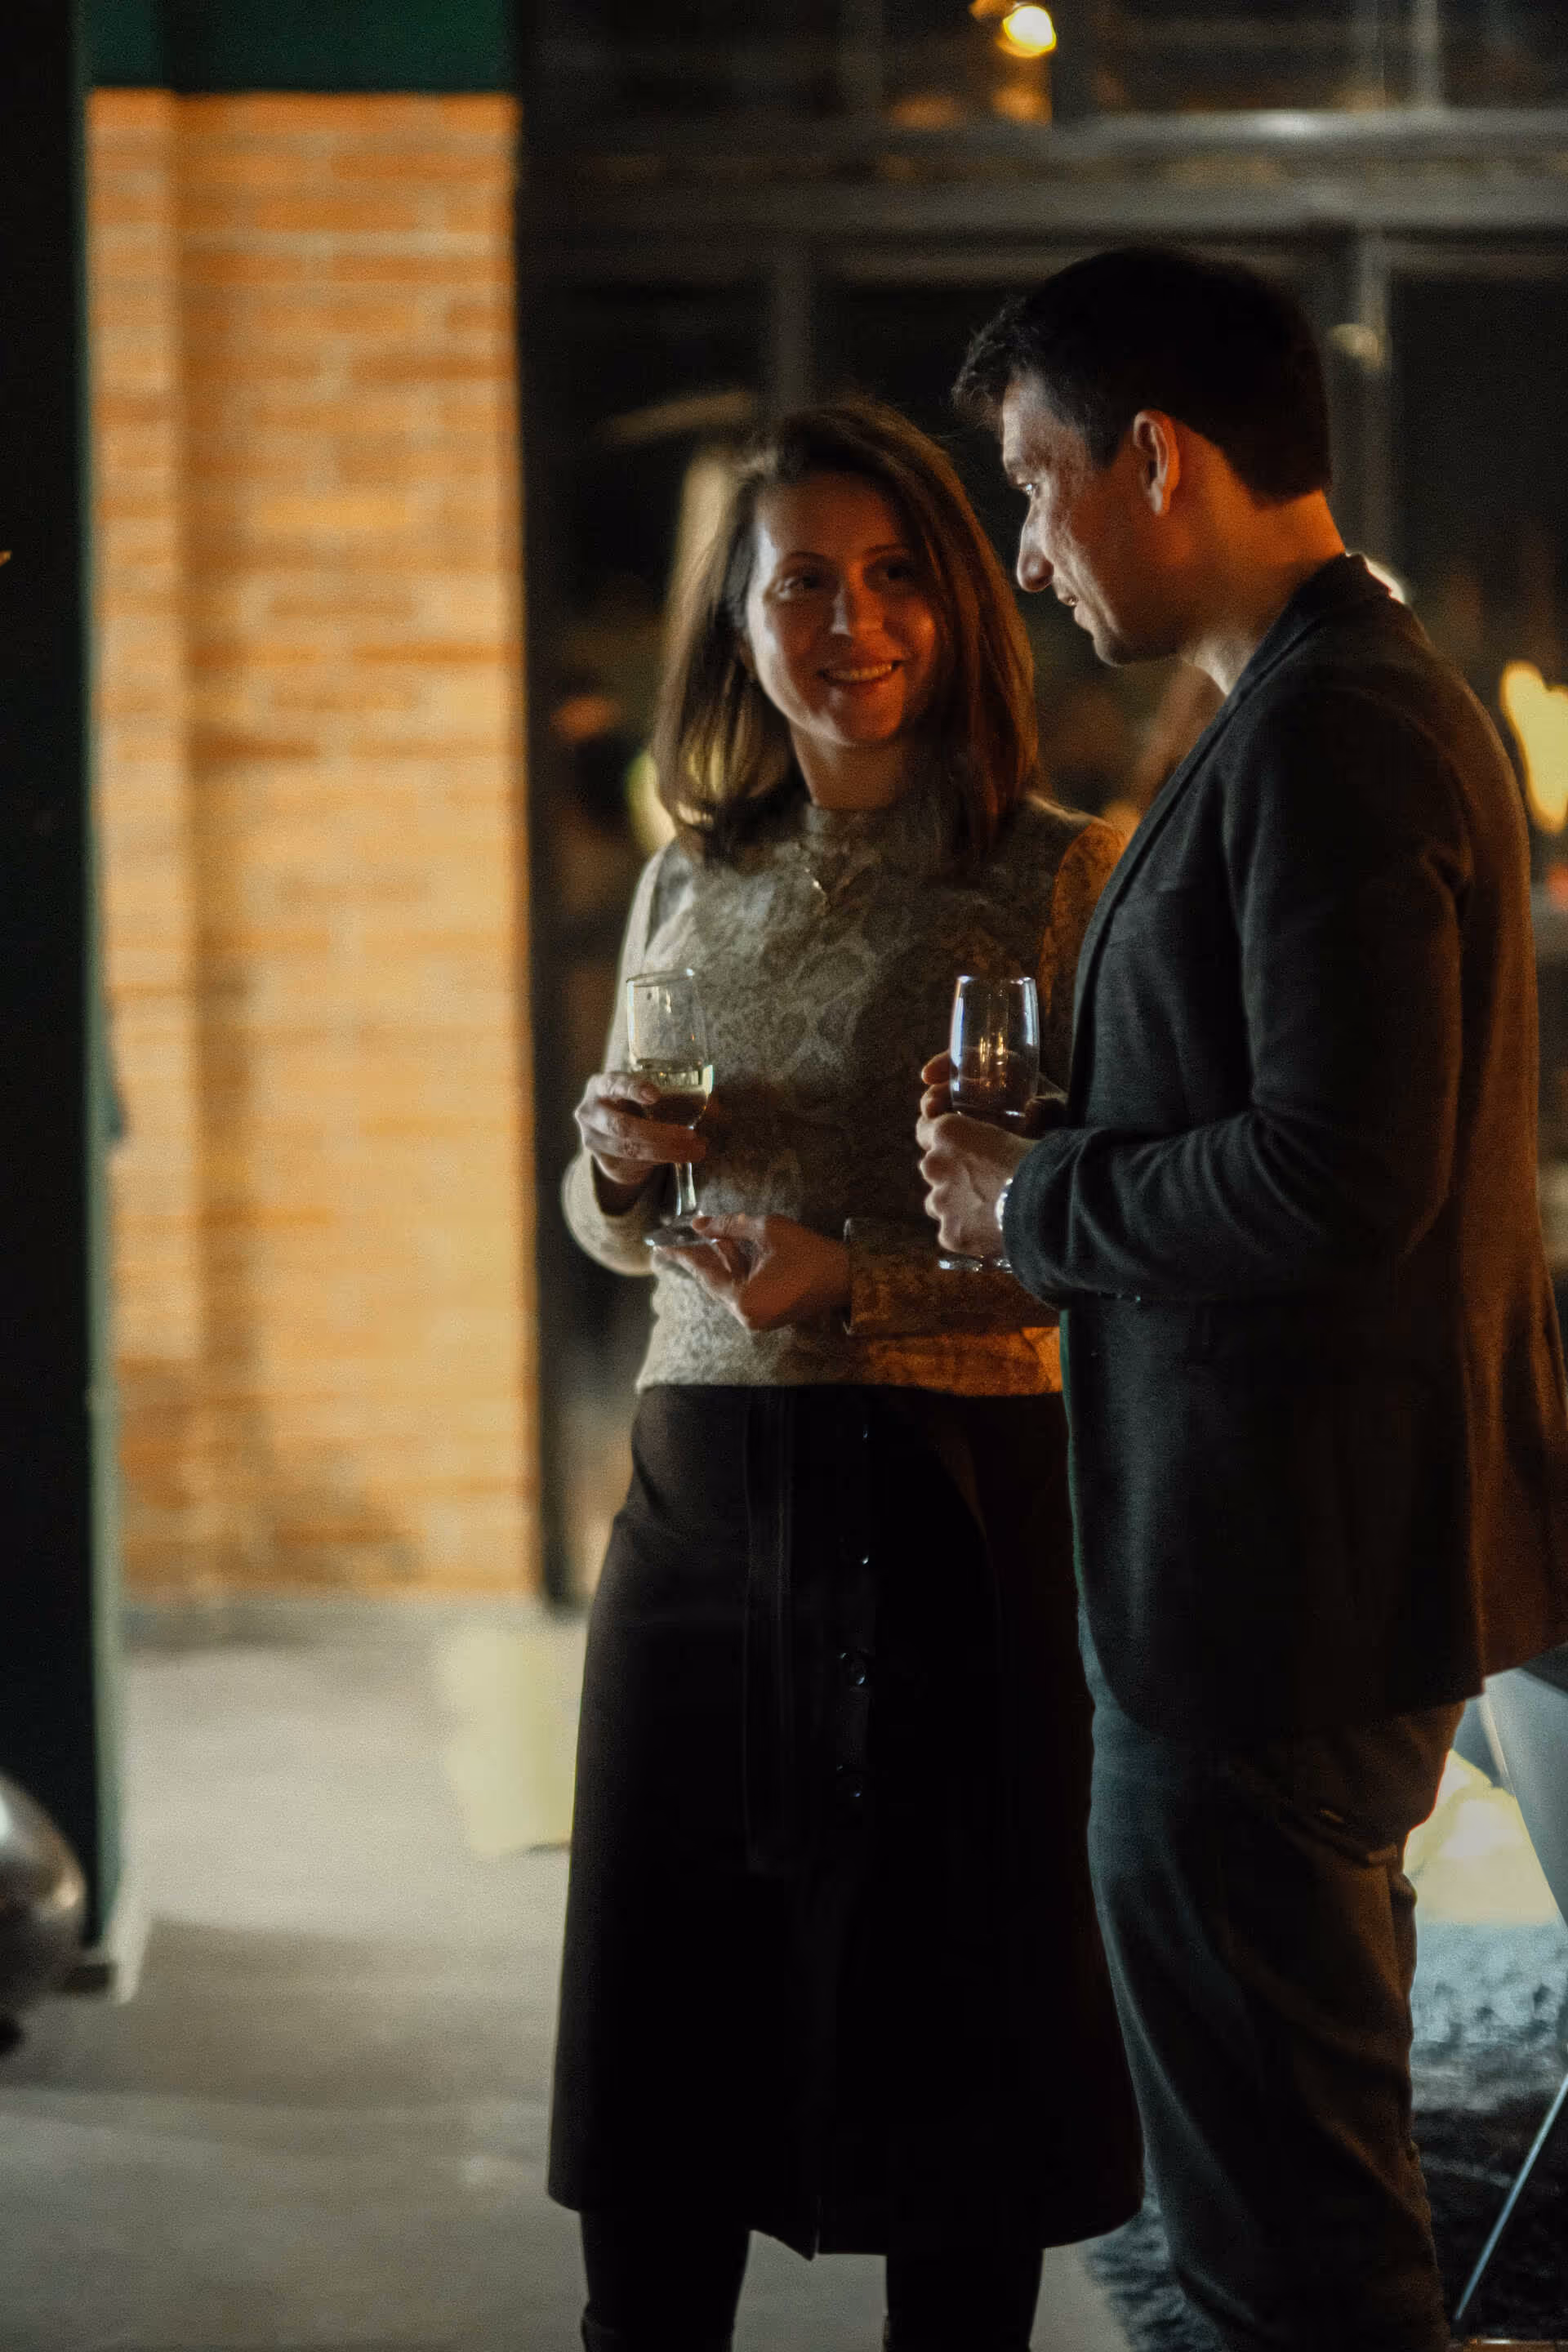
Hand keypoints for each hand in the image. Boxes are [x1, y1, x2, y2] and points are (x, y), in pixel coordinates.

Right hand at [575, 1069, 708, 1206]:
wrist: (611, 1136)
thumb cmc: (635, 1106)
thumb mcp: (647, 1096)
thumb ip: (676, 1096)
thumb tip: (718, 1108)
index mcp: (601, 1086)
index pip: (614, 1084)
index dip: (633, 1088)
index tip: (656, 1095)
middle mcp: (590, 1112)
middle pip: (623, 1126)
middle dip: (661, 1133)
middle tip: (692, 1136)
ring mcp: (593, 1139)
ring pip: (631, 1149)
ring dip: (668, 1151)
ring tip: (696, 1150)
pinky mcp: (604, 1162)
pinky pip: (634, 1163)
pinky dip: (661, 1160)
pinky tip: (682, 1157)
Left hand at [659, 1214, 849, 1331]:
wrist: (848, 1275)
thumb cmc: (808, 1252)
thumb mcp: (767, 1230)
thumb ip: (729, 1226)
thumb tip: (699, 1223)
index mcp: (743, 1302)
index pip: (705, 1275)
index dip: (683, 1256)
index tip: (661, 1244)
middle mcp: (747, 1316)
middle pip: (714, 1282)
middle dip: (698, 1257)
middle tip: (674, 1239)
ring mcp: (759, 1317)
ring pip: (729, 1284)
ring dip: (718, 1260)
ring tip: (700, 1236)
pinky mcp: (770, 1312)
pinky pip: (744, 1288)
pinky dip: (735, 1268)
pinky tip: (726, 1247)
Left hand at [916, 1100, 1033, 1259]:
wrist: (1045, 1203)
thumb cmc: (1038, 1158)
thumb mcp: (1015, 1132)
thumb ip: (996, 1138)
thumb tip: (1018, 1131)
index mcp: (948, 1132)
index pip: (925, 1130)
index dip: (943, 1141)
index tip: (956, 1148)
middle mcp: (934, 1165)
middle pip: (933, 1170)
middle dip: (952, 1176)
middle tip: (984, 1184)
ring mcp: (939, 1202)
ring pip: (938, 1205)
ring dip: (956, 1206)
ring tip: (987, 1212)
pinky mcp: (949, 1234)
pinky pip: (952, 1234)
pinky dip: (968, 1235)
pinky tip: (992, 1234)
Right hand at [919, 1051, 1068, 1137]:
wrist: (1063, 1148)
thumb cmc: (1061, 1121)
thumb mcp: (1058, 1111)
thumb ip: (1047, 1109)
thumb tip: (1031, 1112)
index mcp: (1006, 1071)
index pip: (969, 1058)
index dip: (945, 1064)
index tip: (927, 1075)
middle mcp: (987, 1090)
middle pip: (950, 1086)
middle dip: (935, 1096)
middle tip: (930, 1109)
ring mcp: (977, 1115)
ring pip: (945, 1112)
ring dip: (935, 1119)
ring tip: (932, 1130)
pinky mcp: (972, 1136)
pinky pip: (950, 1134)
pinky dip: (942, 1138)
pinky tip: (941, 1147)